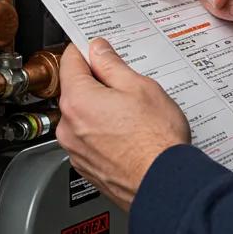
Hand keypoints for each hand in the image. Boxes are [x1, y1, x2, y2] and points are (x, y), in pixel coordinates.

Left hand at [57, 39, 190, 210]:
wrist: (164, 184)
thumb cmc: (155, 140)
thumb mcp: (139, 87)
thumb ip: (111, 64)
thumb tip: (98, 50)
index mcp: (77, 101)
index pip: (70, 60)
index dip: (87, 50)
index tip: (98, 50)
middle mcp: (68, 127)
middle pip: (75, 90)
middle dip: (97, 83)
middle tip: (126, 85)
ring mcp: (76, 150)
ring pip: (82, 116)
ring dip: (100, 109)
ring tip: (132, 114)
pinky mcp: (86, 167)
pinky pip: (89, 139)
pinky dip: (102, 133)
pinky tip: (128, 134)